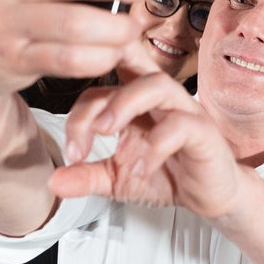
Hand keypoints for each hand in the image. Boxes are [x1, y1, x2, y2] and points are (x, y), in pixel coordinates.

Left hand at [52, 72, 242, 219]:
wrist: (210, 195)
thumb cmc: (167, 174)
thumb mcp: (117, 179)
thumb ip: (87, 176)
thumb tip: (52, 183)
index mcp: (134, 102)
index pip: (100, 89)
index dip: (79, 115)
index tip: (72, 154)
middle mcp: (158, 98)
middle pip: (127, 68)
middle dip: (100, 96)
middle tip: (86, 133)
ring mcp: (183, 110)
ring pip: (156, 84)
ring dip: (126, 104)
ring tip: (107, 134)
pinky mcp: (204, 131)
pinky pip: (181, 125)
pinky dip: (158, 145)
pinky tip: (144, 168)